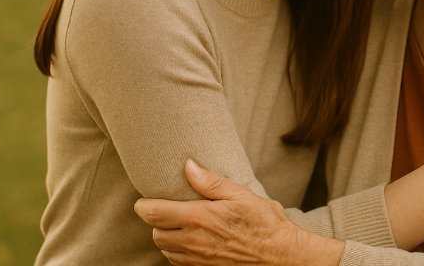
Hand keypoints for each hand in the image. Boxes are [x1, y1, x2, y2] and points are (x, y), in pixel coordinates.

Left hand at [134, 160, 342, 264]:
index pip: (155, 214)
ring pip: (165, 251)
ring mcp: (198, 260)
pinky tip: (191, 240)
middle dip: (156, 222)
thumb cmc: (264, 223)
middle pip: (156, 235)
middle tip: (165, 209)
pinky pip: (179, 263)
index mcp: (200, 218)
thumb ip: (210, 182)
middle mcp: (194, 241)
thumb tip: (188, 167)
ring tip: (178, 224)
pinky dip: (178, 252)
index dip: (143, 206)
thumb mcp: (240, 194)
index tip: (143, 200)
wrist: (281, 256)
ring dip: (166, 238)